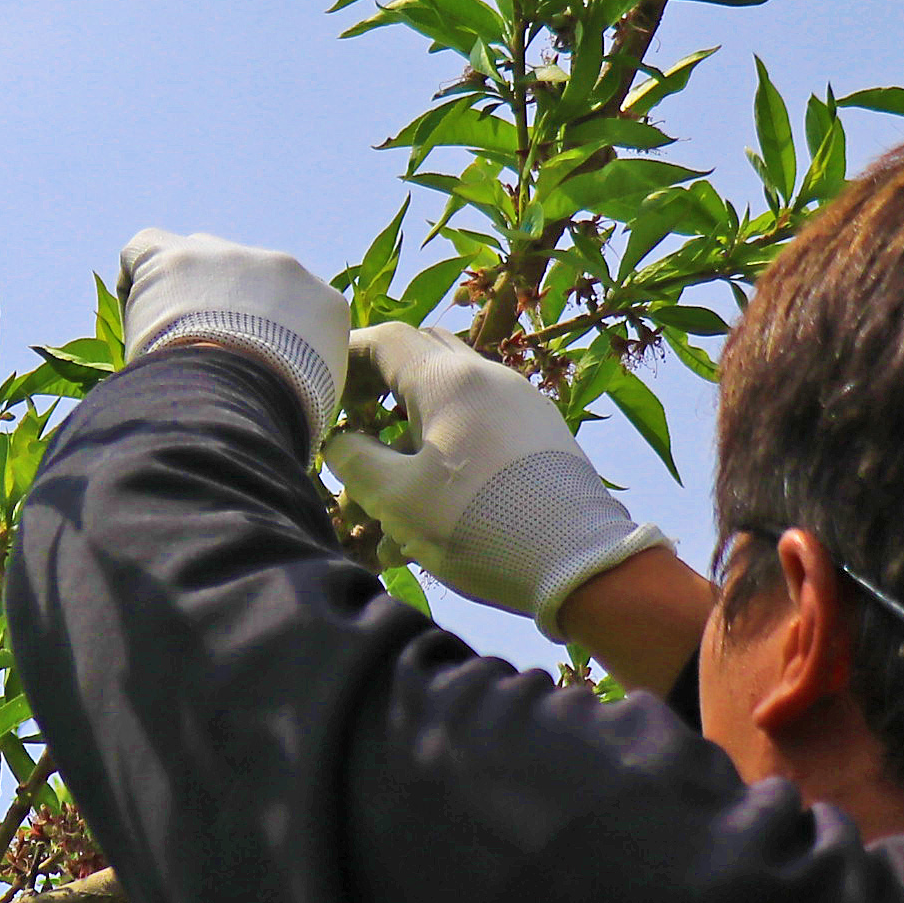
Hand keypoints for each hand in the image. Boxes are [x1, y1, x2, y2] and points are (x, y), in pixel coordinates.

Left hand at [117, 228, 349, 444]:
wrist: (240, 400)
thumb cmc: (278, 420)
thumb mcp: (314, 404)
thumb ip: (305, 384)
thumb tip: (288, 402)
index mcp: (323, 303)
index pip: (293, 311)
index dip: (264, 339)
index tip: (245, 370)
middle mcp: (281, 267)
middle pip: (243, 281)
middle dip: (220, 313)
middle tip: (203, 360)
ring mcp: (226, 255)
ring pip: (195, 263)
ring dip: (180, 299)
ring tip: (168, 349)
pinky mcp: (173, 254)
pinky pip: (144, 251)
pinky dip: (133, 284)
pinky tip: (136, 326)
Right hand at [324, 324, 667, 635]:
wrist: (579, 563)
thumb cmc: (478, 523)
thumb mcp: (396, 498)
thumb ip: (355, 461)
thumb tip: (341, 443)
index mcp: (450, 379)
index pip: (387, 340)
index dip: (348, 355)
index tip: (323, 383)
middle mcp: (490, 378)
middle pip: (423, 359)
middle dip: (381, 388)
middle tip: (353, 420)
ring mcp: (523, 406)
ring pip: (453, 403)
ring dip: (413, 436)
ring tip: (387, 495)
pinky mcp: (544, 438)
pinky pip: (483, 430)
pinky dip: (449, 455)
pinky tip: (432, 514)